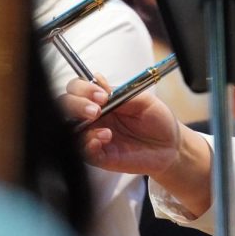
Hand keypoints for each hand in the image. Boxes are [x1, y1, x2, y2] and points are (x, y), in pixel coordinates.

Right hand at [60, 75, 181, 177]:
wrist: (170, 145)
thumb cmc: (157, 119)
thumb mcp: (142, 101)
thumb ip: (119, 93)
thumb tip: (96, 79)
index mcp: (101, 100)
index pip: (76, 89)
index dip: (82, 89)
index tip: (101, 95)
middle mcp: (93, 117)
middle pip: (64, 107)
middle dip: (75, 105)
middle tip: (96, 110)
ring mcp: (93, 136)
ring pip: (69, 130)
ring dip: (82, 128)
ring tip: (105, 130)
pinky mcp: (98, 156)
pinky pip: (82, 151)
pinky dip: (88, 145)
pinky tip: (104, 139)